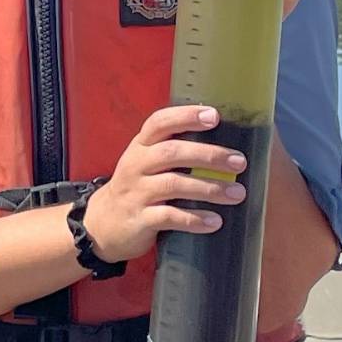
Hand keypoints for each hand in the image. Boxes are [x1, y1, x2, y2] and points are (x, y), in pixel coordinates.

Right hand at [83, 105, 247, 262]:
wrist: (102, 225)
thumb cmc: (137, 187)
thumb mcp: (146, 163)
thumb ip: (173, 151)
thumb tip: (224, 146)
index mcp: (141, 146)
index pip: (160, 122)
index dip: (185, 116)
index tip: (214, 116)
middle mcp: (136, 165)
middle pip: (172, 153)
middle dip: (208, 155)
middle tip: (239, 162)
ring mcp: (136, 192)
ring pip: (173, 185)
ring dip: (209, 188)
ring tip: (237, 193)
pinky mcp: (139, 219)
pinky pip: (169, 217)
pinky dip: (194, 219)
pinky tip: (215, 221)